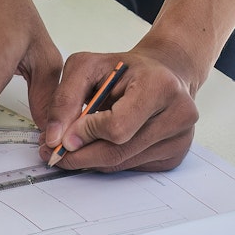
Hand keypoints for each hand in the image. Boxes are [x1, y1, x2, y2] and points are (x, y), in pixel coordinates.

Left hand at [41, 37, 204, 172]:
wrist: (165, 74)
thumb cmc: (128, 69)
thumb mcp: (88, 66)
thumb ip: (66, 98)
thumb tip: (55, 138)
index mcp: (160, 86)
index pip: (117, 127)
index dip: (86, 133)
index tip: (63, 135)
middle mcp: (178, 114)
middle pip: (118, 152)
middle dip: (81, 154)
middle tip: (56, 152)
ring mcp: (180, 138)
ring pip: (122, 164)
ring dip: (93, 158)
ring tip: (78, 142)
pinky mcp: (176, 155)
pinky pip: (132, 168)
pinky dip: (111, 159)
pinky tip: (107, 142)